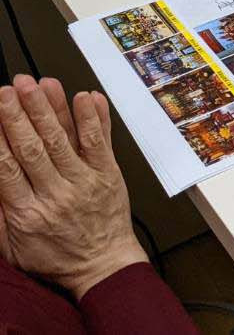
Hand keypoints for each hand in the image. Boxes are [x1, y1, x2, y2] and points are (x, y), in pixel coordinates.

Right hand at [0, 79, 146, 299]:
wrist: (102, 265)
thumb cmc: (56, 256)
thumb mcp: (11, 246)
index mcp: (27, 212)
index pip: (7, 168)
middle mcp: (56, 194)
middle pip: (34, 148)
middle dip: (20, 115)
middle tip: (10, 89)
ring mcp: (84, 182)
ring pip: (65, 140)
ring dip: (51, 109)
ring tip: (40, 84)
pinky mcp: (108, 174)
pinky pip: (100, 142)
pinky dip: (94, 118)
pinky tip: (85, 97)